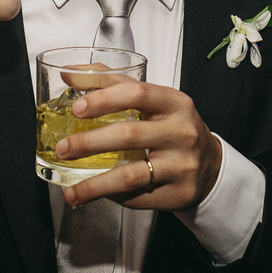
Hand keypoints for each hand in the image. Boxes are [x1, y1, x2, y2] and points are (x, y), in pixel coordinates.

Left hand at [55, 81, 221, 210]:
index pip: (137, 93)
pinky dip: (113, 197)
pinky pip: (139, 198)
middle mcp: (182, 132)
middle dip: (89, 143)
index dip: (103, 99)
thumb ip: (111, 83)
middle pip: (129, 136)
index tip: (76, 108)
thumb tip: (69, 73)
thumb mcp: (152, 100)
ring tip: (71, 191)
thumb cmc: (171, 126)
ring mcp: (182, 166)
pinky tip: (98, 195)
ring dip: (94, 185)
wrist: (209, 164)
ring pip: (131, 176)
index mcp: (175, 103)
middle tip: (62, 149)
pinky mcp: (179, 194)